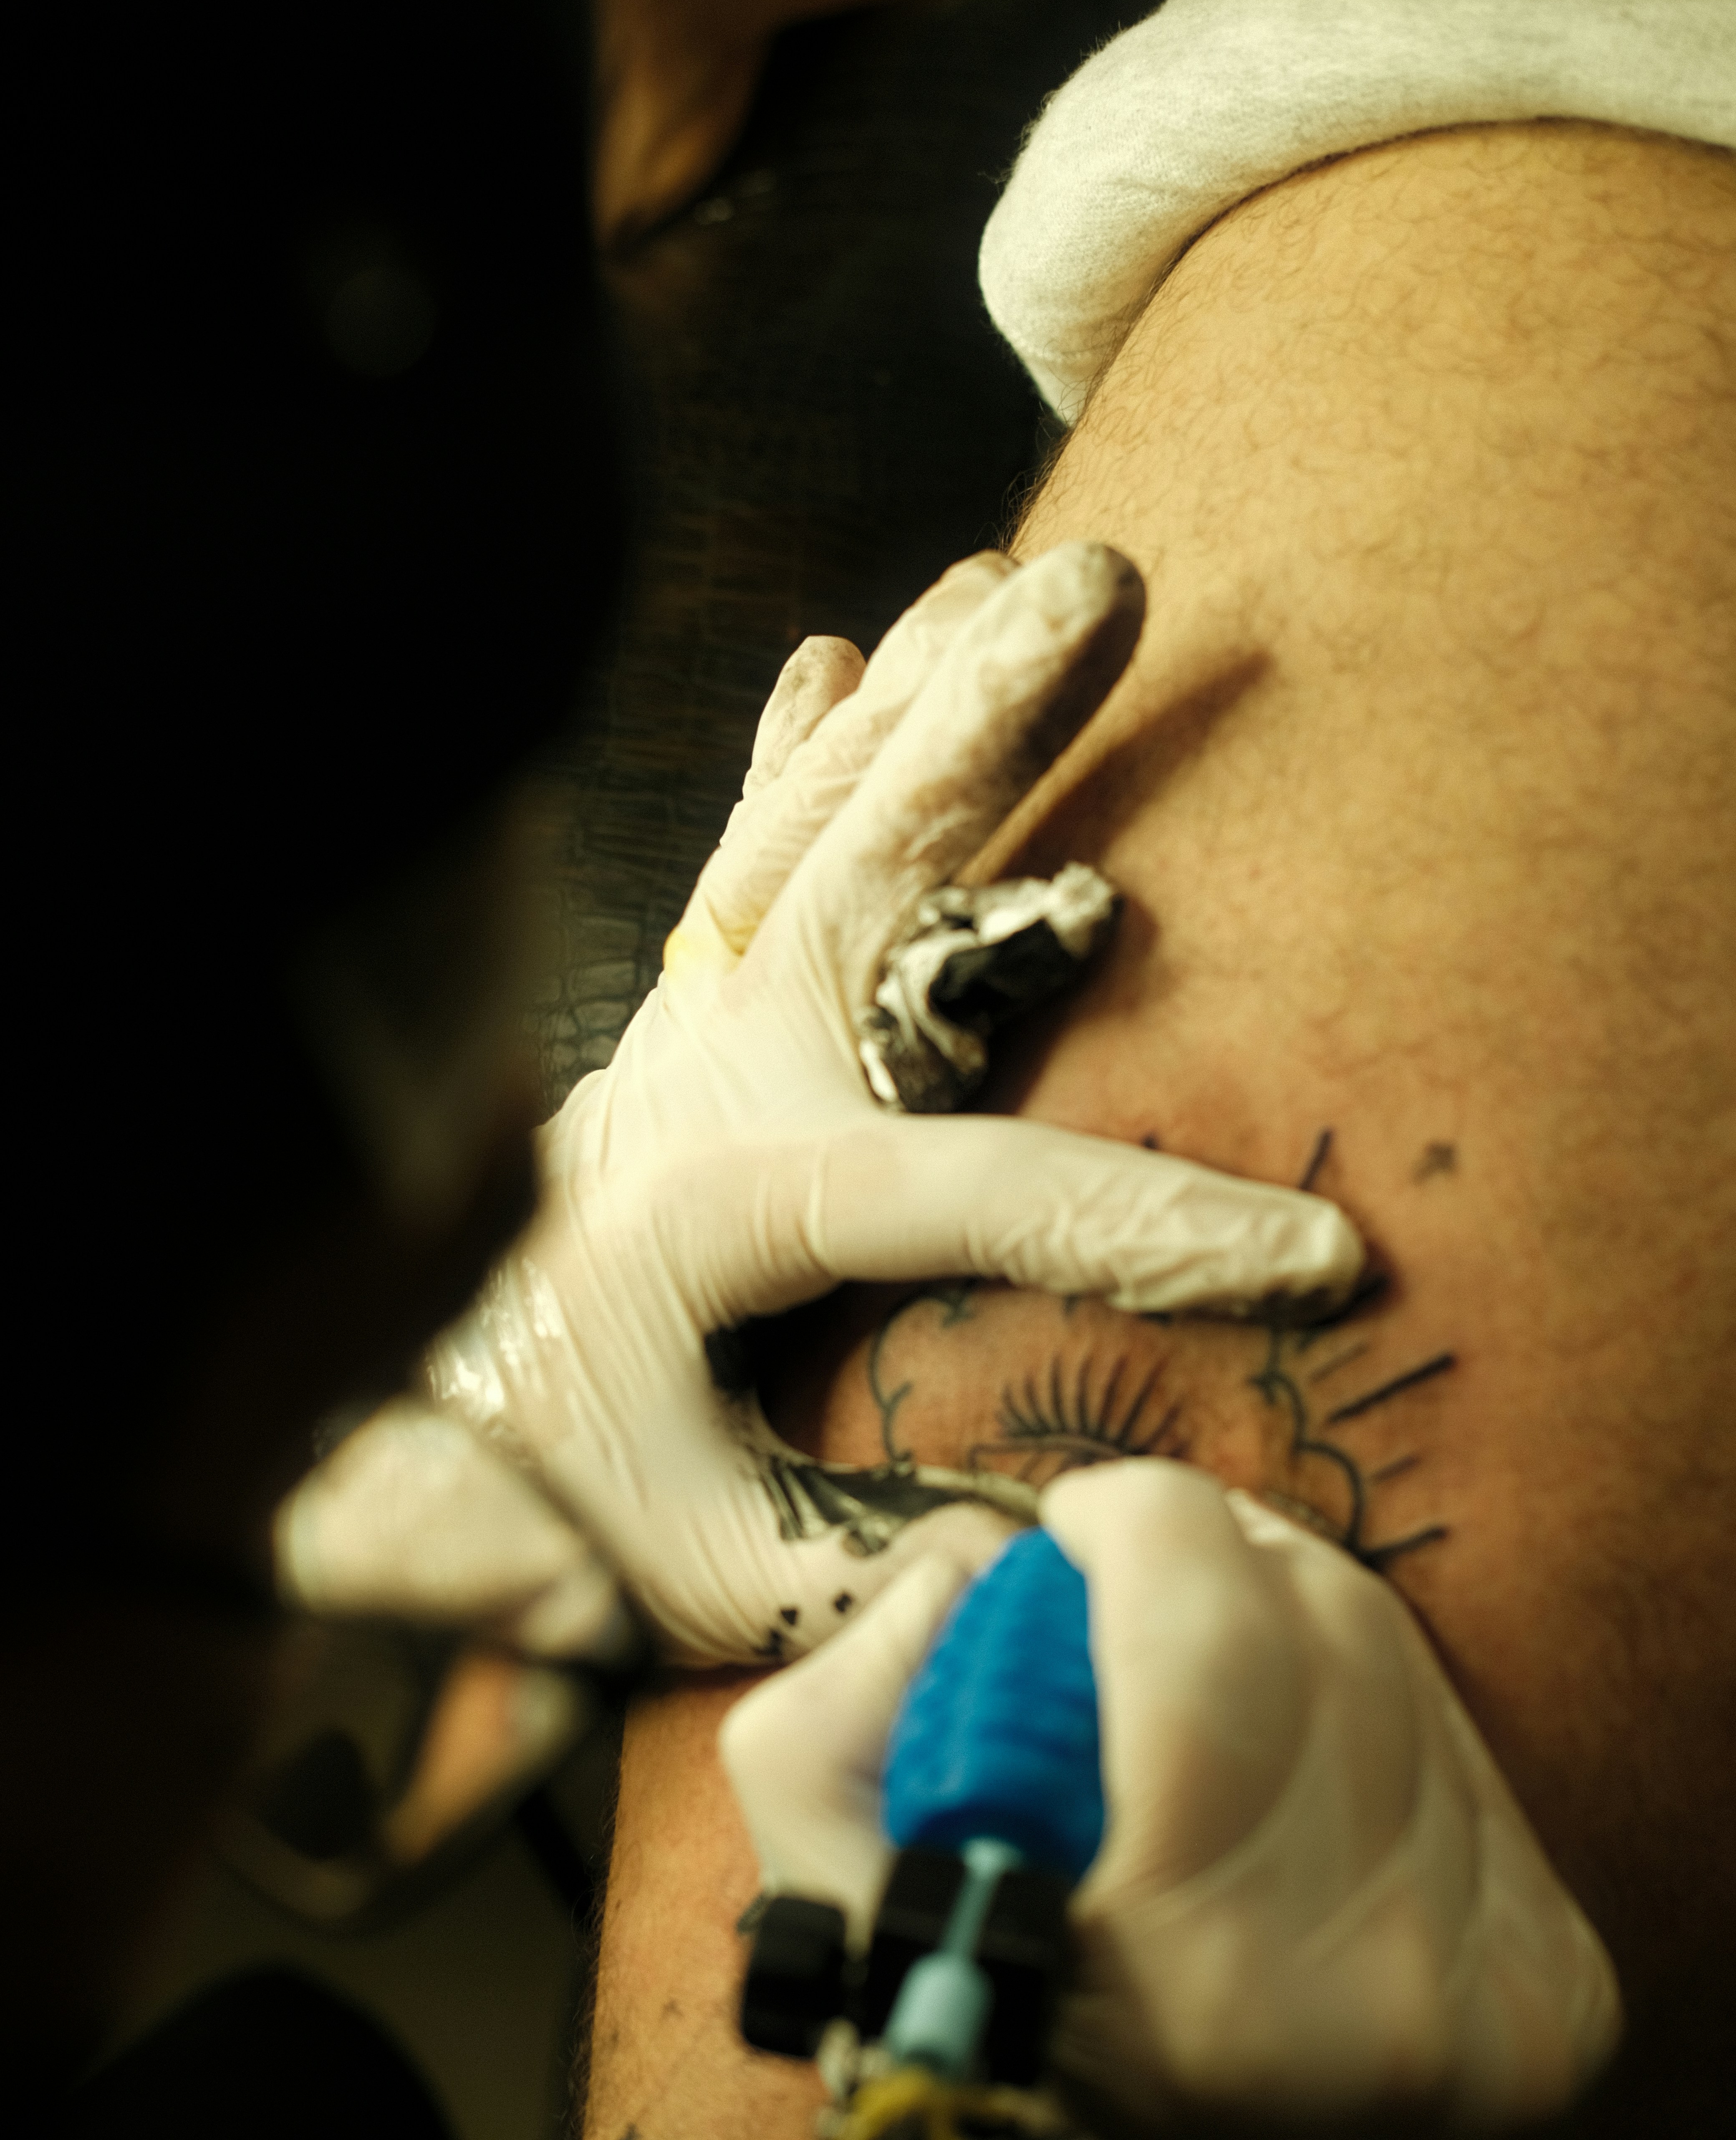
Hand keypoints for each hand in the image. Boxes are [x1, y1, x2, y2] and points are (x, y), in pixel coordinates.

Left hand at [279, 547, 1363, 1663]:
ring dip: (914, 695)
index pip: (974, 1197)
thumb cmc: (555, 1503)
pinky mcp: (671, 1024)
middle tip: (1107, 591)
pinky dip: (783, 746)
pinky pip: (733, 849)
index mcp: (732, 1209)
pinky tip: (833, 647)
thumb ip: (856, 1562)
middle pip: (857, 878)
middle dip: (993, 731)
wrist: (410, 1439)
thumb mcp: (695, 1569)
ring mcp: (681, 1031)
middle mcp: (703, 1081)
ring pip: (803, 822)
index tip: (1317, 1258)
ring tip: (1011, 570)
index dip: (1150, 1230)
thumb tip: (1038, 1567)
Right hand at [721, 1463, 1620, 2139]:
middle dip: (1207, 1553)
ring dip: (1293, 1631)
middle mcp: (1380, 1983)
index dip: (1121, 1515)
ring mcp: (1499, 1989)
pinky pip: (1469, 1761)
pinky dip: (1371, 1727)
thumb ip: (836, 1729)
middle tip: (1127, 1592)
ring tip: (1206, 1692)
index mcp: (1194, 1977)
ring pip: (1405, 1666)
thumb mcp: (838, 1947)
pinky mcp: (1571, 1993)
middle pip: (1319, 1606)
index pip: (1203, 1607)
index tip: (1066, 1536)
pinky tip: (1297, 1786)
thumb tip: (958, 1573)